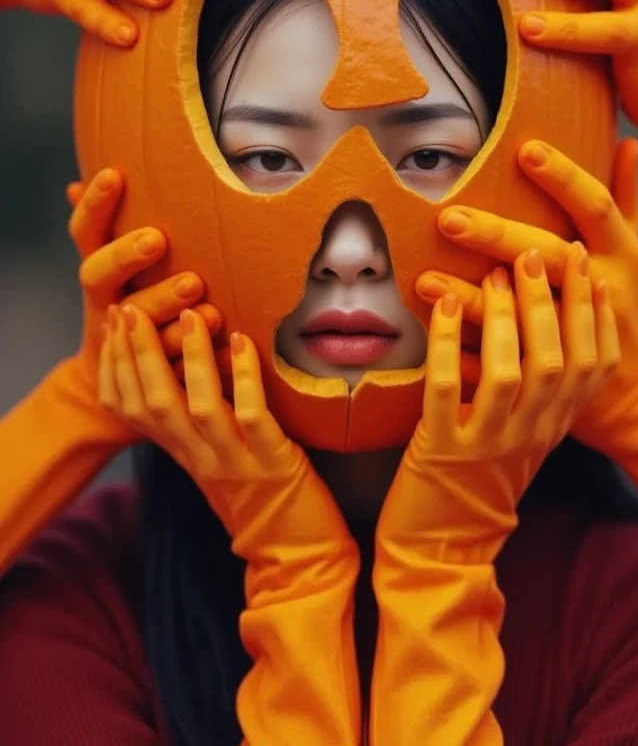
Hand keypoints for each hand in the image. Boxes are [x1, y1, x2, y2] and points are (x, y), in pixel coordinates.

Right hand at [67, 170, 221, 442]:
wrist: (114, 390)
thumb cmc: (128, 309)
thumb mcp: (114, 269)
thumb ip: (106, 230)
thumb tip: (76, 185)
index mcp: (98, 273)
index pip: (85, 232)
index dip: (95, 206)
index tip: (114, 174)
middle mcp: (104, 302)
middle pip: (98, 275)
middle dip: (125, 256)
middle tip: (156, 239)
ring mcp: (122, 340)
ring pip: (136, 323)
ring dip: (164, 307)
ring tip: (205, 299)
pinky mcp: (148, 375)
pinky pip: (174, 364)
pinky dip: (205, 354)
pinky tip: (232, 343)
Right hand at [99, 304, 354, 566]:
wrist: (295, 555)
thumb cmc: (259, 500)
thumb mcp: (214, 459)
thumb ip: (195, 423)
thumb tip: (182, 369)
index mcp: (181, 454)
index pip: (131, 409)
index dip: (118, 365)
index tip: (115, 323)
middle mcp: (199, 458)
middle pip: (154, 402)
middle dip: (139, 353)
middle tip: (133, 309)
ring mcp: (234, 461)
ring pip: (199, 407)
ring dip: (191, 358)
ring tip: (189, 316)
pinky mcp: (272, 464)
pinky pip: (252, 416)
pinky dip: (245, 378)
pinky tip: (243, 343)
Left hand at [380, 254, 617, 564]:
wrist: (442, 546)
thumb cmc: (477, 479)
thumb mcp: (522, 434)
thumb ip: (537, 390)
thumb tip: (543, 324)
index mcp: (554, 427)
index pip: (594, 367)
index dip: (593, 314)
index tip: (585, 268)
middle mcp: (531, 434)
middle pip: (558, 361)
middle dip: (552, 302)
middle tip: (537, 255)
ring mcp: (489, 444)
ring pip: (512, 373)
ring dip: (507, 318)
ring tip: (497, 274)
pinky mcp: (444, 450)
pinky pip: (448, 388)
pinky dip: (448, 342)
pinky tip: (446, 307)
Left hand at [416, 139, 637, 450]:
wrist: (636, 393)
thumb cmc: (629, 308)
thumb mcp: (630, 251)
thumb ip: (625, 198)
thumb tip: (627, 143)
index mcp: (623, 256)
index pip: (596, 207)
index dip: (565, 178)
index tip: (526, 150)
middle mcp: (606, 292)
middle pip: (551, 258)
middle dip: (500, 238)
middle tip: (450, 218)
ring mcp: (579, 334)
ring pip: (523, 321)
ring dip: (473, 301)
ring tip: (425, 279)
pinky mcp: (550, 376)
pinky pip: (503, 367)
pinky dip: (468, 355)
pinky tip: (433, 336)